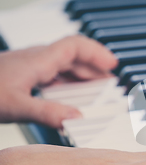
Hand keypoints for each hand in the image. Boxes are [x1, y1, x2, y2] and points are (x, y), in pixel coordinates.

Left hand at [0, 35, 116, 127]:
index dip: (97, 53)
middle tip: (110, 80)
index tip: (113, 65)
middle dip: (95, 66)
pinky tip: (69, 95)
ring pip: (63, 63)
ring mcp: (28, 66)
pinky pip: (52, 73)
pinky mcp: (21, 75)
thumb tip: (76, 119)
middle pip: (73, 55)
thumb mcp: (15, 106)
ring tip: (96, 86)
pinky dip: (67, 81)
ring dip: (82, 73)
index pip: (76, 45)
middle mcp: (35, 59)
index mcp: (38, 60)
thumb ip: (47, 112)